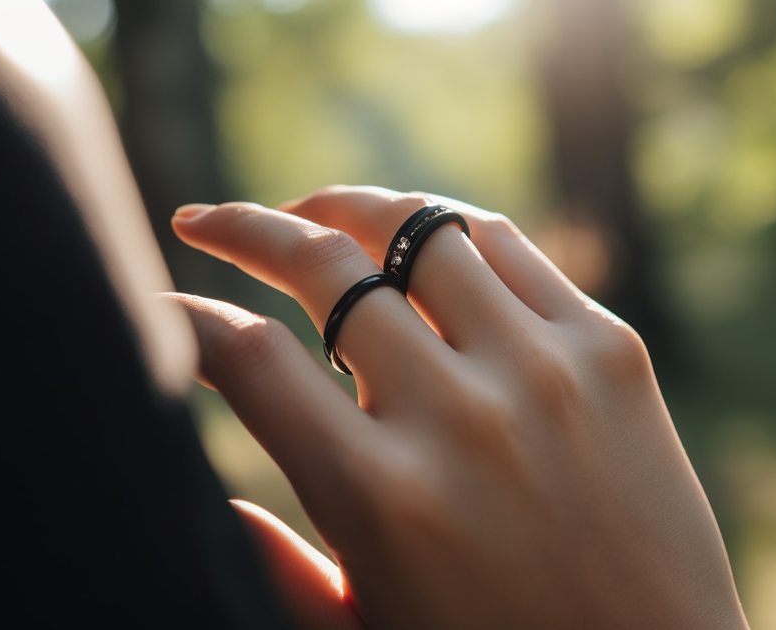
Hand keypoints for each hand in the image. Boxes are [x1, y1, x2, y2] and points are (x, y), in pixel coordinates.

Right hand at [167, 186, 748, 629]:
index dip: (187, 316)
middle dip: (246, 230)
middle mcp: (458, 417)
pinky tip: (413, 240)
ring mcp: (542, 371)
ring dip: (345, 210)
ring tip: (311, 217)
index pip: (249, 358)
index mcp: (379, 497)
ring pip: (416, 229)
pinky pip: (507, 245)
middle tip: (211, 221)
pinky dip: (445, 231)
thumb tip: (206, 491)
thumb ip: (274, 565)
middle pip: (323, 267)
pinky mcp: (611, 351)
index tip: (165, 300)